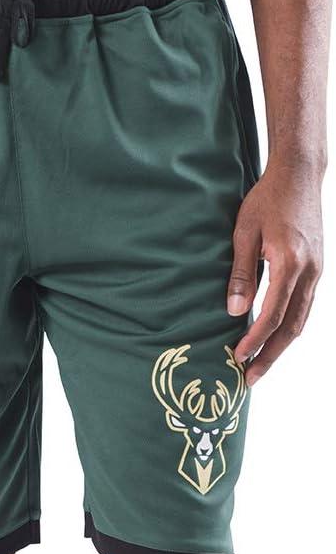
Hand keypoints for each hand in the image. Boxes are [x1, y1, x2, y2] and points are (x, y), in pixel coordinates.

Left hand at [227, 155, 323, 385]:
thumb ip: (240, 273)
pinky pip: (305, 307)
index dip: (255, 340)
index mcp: (290, 262)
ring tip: (260, 365)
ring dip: (280, 346)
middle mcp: (309, 272)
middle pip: (291, 327)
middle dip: (270, 356)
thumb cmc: (267, 199)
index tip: (238, 357)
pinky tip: (274, 339)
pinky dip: (289, 328)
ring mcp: (317, 272)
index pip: (272, 314)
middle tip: (250, 379)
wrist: (300, 174)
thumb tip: (234, 311)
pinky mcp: (317, 269)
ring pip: (301, 321)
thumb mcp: (244, 232)